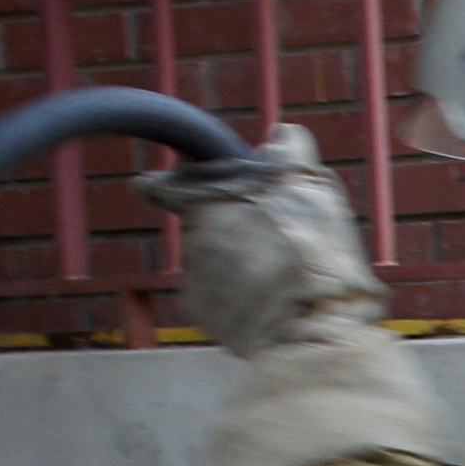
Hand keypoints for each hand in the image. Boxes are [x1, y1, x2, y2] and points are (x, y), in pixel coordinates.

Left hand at [135, 126, 388, 357]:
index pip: (172, 183)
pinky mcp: (203, 312)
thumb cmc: (314, 259)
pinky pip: (217, 293)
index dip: (168, 182)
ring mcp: (197, 276)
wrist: (311, 331)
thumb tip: (280, 134)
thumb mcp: (315, 193)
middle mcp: (195, 236)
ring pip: (212, 257)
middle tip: (265, 235)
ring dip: (237, 258)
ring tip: (279, 270)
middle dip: (226, 224)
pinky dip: (238, 292)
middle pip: (203, 221)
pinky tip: (270, 297)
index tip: (149, 183)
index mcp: (213, 200)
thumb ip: (292, 156)